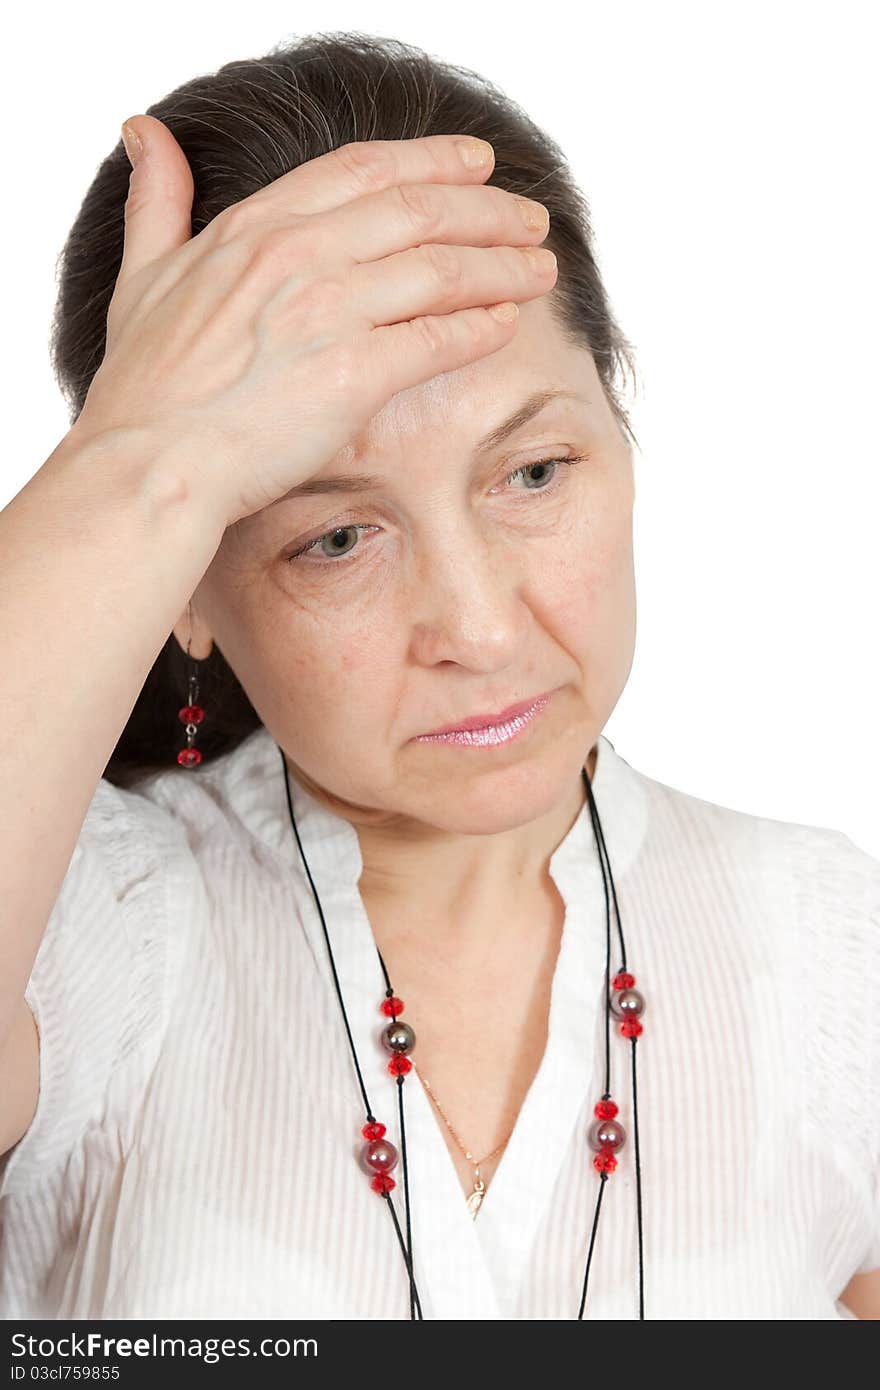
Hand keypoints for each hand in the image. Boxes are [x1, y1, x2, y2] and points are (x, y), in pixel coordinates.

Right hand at [71, 117, 556, 529]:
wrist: (147, 467)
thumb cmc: (143, 389)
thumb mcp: (141, 275)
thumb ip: (155, 202)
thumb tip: (146, 133)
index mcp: (254, 228)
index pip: (363, 169)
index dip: (431, 161)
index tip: (477, 163)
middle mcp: (297, 256)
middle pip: (419, 211)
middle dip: (488, 210)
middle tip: (531, 219)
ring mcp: (327, 312)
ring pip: (440, 269)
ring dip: (502, 265)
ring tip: (542, 268)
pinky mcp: (352, 375)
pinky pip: (437, 339)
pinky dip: (480, 327)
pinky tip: (508, 324)